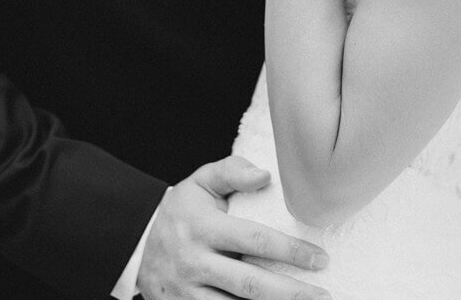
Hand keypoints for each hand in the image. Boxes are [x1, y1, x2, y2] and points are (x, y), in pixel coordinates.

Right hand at [137, 156, 331, 299]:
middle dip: (291, 293)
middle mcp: (196, 263)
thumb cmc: (181, 209)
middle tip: (325, 294)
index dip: (289, 252)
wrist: (136, 244)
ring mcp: (188, 293)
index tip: (320, 258)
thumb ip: (232, 172)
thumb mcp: (200, 181)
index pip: (254, 240)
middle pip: (250, 285)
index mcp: (204, 227)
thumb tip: (265, 176)